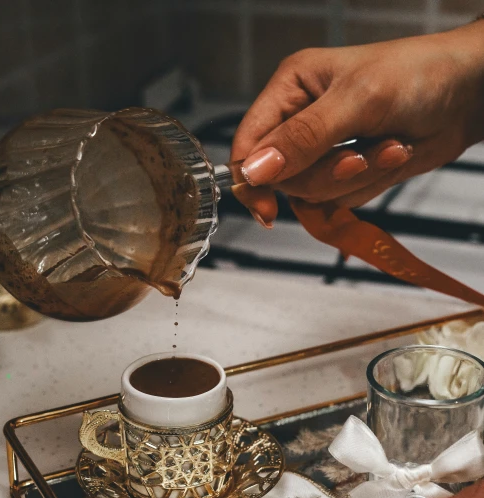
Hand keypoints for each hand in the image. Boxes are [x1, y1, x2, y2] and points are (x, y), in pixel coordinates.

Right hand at [232, 22, 483, 224]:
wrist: (467, 94)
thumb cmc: (417, 75)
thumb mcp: (356, 101)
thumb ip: (303, 138)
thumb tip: (256, 170)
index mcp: (291, 90)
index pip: (249, 145)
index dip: (252, 180)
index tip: (268, 209)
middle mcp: (301, 122)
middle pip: (282, 179)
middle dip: (325, 174)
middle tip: (358, 156)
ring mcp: (324, 151)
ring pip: (312, 194)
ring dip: (356, 177)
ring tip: (389, 145)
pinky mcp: (346, 174)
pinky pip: (339, 201)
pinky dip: (368, 186)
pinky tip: (392, 154)